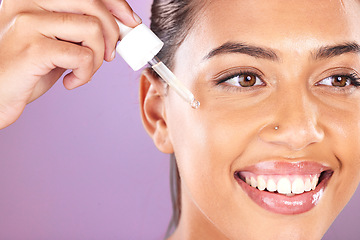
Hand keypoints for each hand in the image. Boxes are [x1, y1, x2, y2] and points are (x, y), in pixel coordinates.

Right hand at [0, 0, 140, 128]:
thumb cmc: (26, 70)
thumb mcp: (54, 42)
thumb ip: (78, 31)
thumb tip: (117, 29)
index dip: (115, 4)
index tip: (130, 22)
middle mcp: (28, 2)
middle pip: (93, 4)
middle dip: (112, 33)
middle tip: (109, 55)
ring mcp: (29, 23)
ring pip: (92, 29)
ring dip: (97, 58)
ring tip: (83, 71)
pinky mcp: (34, 48)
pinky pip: (82, 56)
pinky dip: (85, 74)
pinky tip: (70, 82)